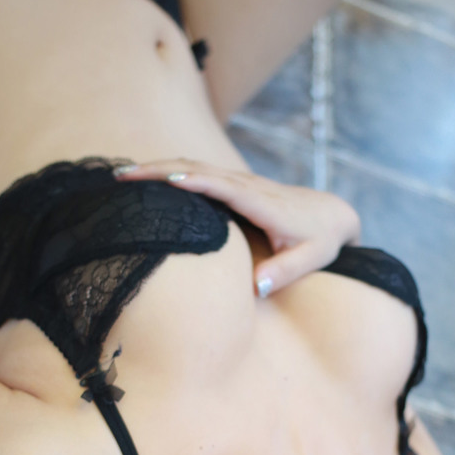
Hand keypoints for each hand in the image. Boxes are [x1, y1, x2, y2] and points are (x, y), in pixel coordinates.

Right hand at [116, 160, 360, 294]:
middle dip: (160, 170)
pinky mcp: (235, 183)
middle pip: (199, 169)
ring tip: (122, 175)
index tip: (166, 179)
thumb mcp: (312, 259)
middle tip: (122, 177)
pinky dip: (171, 170)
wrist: (333, 214)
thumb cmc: (321, 240)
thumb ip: (286, 273)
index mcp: (264, 204)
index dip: (196, 181)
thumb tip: (258, 287)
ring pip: (195, 166)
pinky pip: (199, 172)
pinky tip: (147, 177)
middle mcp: (248, 186)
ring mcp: (240, 181)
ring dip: (159, 167)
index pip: (225, 187)